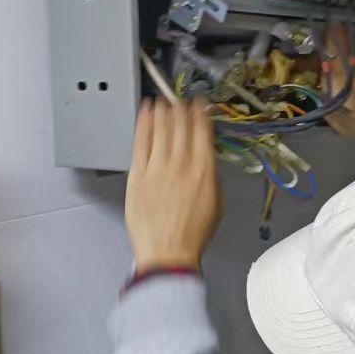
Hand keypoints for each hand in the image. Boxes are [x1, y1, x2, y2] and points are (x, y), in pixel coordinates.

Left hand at [125, 98, 222, 272]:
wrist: (168, 253)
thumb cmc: (194, 233)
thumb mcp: (217, 202)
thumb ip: (210, 175)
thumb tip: (204, 158)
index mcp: (204, 169)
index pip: (202, 130)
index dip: (200, 112)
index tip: (199, 103)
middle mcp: (181, 163)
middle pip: (181, 124)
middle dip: (181, 108)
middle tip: (180, 100)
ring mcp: (157, 167)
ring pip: (161, 128)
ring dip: (163, 110)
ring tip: (162, 100)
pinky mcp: (138, 174)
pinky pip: (141, 141)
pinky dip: (143, 122)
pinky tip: (145, 111)